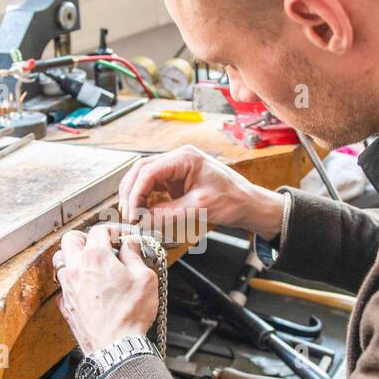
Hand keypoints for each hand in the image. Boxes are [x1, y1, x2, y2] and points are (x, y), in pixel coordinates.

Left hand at [54, 226, 159, 355]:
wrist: (115, 346)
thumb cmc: (131, 314)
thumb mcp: (145, 278)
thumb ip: (135, 256)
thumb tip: (130, 244)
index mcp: (95, 257)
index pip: (98, 230)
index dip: (113, 230)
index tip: (122, 239)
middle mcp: (76, 269)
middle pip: (69, 239)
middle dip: (84, 238)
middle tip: (100, 246)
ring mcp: (67, 288)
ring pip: (61, 262)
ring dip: (74, 259)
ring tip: (91, 266)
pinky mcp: (66, 306)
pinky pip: (63, 286)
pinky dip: (73, 282)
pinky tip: (87, 289)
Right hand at [118, 145, 286, 239]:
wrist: (249, 204)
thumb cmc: (233, 200)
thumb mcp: (199, 208)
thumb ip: (168, 213)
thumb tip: (143, 220)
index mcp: (184, 157)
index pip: (148, 171)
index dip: (136, 193)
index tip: (132, 213)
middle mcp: (178, 158)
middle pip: (141, 171)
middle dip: (131, 193)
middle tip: (129, 215)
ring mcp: (176, 168)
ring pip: (144, 177)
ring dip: (135, 195)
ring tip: (133, 215)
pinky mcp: (177, 179)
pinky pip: (154, 186)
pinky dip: (145, 198)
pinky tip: (143, 212)